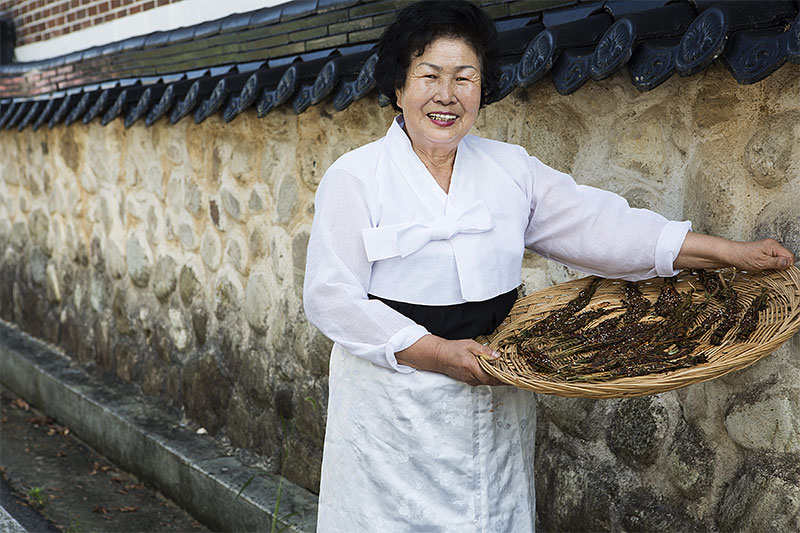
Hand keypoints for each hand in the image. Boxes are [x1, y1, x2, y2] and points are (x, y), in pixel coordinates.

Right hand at [396, 335, 504, 385]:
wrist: (438, 356)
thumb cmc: (453, 349)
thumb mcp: (470, 345)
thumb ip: (485, 352)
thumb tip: (497, 356)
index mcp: (472, 367)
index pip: (491, 377)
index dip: (503, 378)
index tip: (512, 378)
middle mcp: (471, 376)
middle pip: (490, 382)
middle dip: (501, 380)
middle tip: (512, 376)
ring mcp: (468, 380)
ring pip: (485, 382)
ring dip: (494, 379)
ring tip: (504, 374)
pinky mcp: (466, 380)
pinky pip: (480, 381)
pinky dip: (487, 378)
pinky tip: (491, 373)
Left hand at [674, 233, 794, 271]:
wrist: (729, 255)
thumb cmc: (742, 257)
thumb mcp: (761, 262)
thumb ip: (776, 263)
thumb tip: (789, 263)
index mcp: (773, 246)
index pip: (790, 256)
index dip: (787, 265)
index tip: (780, 271)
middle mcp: (772, 246)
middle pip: (785, 258)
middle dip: (780, 267)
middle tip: (770, 271)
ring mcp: (768, 249)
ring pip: (779, 260)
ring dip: (774, 267)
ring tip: (764, 269)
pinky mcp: (763, 253)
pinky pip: (772, 261)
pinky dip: (769, 266)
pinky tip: (762, 268)